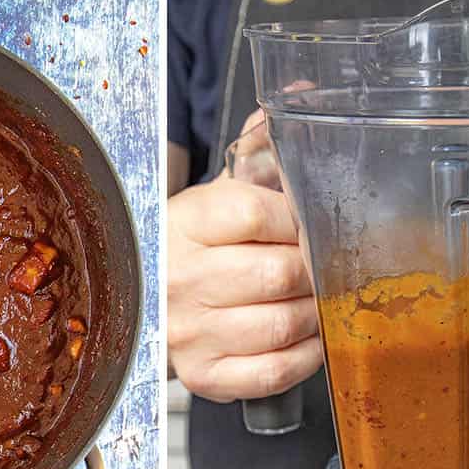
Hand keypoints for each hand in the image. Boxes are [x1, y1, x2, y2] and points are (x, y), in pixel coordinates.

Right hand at [167, 110, 321, 400]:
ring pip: (284, 323)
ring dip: (317, 312)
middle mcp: (180, 279)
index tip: (309, 224)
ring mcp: (191, 332)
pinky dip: (306, 356)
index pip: (256, 213)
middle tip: (324, 266)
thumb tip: (303, 92)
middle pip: (279, 272)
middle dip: (315, 269)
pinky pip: (274, 371)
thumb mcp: (214, 193)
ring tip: (318, 299)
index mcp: (184, 223)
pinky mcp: (206, 376)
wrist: (144, 299)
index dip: (299, 220)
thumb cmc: (194, 246)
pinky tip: (308, 337)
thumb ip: (259, 147)